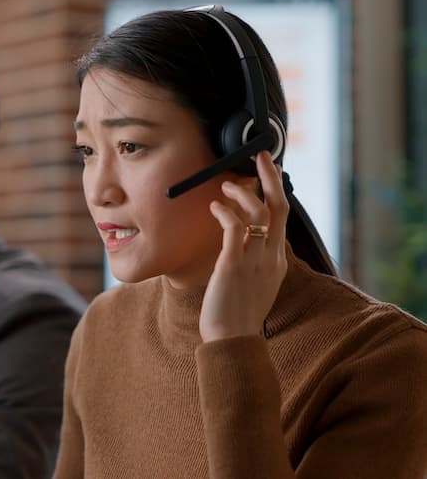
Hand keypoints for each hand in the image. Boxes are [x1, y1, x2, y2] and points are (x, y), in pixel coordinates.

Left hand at [200, 152, 288, 341]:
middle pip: (279, 206)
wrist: (232, 341)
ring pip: (260, 213)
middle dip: (270, 177)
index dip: (274, 191)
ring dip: (243, 192)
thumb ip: (253, 261)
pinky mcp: (234, 265)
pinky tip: (215, 206)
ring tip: (226, 184)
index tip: (266, 173)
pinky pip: (235, 229)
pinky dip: (226, 212)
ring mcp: (255, 260)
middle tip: (259, 155)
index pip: (281, 217)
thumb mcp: (253, 284)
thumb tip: (241, 243)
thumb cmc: (236, 314)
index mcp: (277, 261)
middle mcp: (271, 257)